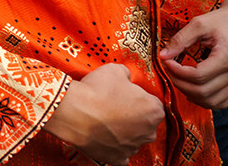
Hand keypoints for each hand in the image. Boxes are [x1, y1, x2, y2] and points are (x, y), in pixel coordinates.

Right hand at [44, 63, 163, 165]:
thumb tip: (125, 77)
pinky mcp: (118, 158)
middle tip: (113, 106)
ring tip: (103, 119)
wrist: (73, 112)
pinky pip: (121, 155)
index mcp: (153, 110)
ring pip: (133, 138)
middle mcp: (149, 132)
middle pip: (145, 123)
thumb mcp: (114, 70)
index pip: (152, 104)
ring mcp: (134, 147)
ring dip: (123, 131)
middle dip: (133, 116)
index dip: (137, 98)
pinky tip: (104, 137)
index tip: (125, 95)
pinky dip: (114, 148)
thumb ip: (126, 74)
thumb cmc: (96, 91)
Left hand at [159, 0, 227, 108]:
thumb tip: (163, 55)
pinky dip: (205, 100)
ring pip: (212, 102)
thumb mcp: (200, 24)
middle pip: (203, 91)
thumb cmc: (225, 20)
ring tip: (178, 79)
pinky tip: (192, 90)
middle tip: (169, 70)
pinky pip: (222, 102)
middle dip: (180, 83)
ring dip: (191, 94)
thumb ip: (180, 39)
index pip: (198, 75)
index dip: (177, 71)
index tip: (167, 61)